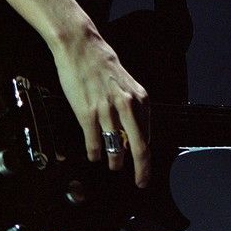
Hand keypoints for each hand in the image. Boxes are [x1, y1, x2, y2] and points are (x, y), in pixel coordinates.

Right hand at [52, 30, 150, 187]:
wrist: (81, 48)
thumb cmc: (102, 65)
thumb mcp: (126, 84)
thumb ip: (132, 106)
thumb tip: (133, 132)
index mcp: (140, 98)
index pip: (148, 134)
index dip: (147, 154)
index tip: (146, 166)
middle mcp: (127, 106)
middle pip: (139, 147)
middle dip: (142, 169)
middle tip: (141, 182)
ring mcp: (107, 111)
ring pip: (116, 148)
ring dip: (115, 161)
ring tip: (113, 166)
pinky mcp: (87, 113)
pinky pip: (95, 142)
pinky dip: (95, 153)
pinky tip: (95, 156)